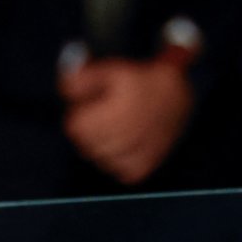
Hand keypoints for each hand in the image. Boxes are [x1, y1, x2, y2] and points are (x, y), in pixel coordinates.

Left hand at [59, 56, 193, 183]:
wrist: (176, 95)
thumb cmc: (139, 82)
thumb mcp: (110, 71)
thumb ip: (82, 78)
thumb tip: (65, 90)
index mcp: (116, 113)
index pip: (75, 128)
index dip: (80, 115)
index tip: (93, 107)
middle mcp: (127, 137)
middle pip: (85, 145)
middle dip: (90, 130)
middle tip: (106, 116)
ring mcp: (137, 155)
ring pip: (100, 159)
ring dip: (102, 146)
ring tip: (118, 128)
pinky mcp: (144, 168)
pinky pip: (118, 170)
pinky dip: (118, 160)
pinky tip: (126, 143)